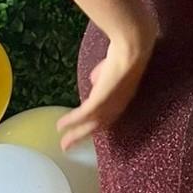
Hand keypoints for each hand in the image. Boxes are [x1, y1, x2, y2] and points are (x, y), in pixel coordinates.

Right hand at [57, 24, 157, 150]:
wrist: (132, 45)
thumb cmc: (125, 51)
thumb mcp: (111, 66)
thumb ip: (104, 74)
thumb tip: (96, 79)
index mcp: (124, 97)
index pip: (109, 115)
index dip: (96, 123)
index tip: (86, 129)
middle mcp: (119, 104)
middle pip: (100, 126)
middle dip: (83, 136)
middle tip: (68, 146)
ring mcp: (111, 103)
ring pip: (91, 125)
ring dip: (76, 134)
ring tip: (64, 143)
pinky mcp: (101, 100)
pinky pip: (83, 114)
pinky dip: (71, 122)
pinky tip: (60, 126)